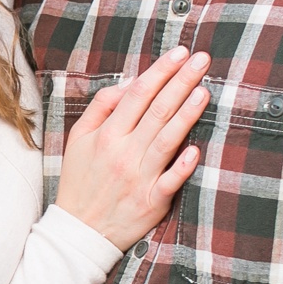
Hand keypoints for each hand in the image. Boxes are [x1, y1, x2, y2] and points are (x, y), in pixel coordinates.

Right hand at [53, 47, 209, 251]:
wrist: (80, 229)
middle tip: (201, 60)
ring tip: (204, 91)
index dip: (160, 72)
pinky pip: (170, 182)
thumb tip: (128, 82)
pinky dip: (182, 166)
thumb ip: (101, 108)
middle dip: (181, 81)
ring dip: (187, 114)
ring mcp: (139, 177)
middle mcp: (123, 153)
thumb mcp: (78, 139)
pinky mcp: (152, 201)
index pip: (137, 95)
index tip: (179, 54)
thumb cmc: (81, 181)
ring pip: (167, 139)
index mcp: (107, 135)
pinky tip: (196, 150)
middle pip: (157, 110)